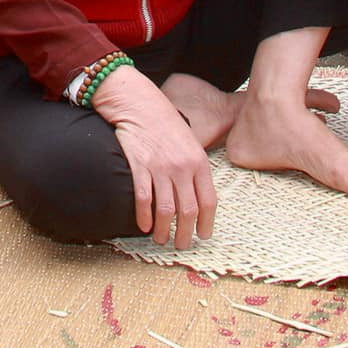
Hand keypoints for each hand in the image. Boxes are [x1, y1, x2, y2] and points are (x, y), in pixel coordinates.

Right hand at [91, 66, 218, 248]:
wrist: (139, 103)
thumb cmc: (165, 123)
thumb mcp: (190, 143)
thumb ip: (195, 168)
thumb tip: (197, 197)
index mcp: (199, 161)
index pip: (208, 201)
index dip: (207, 223)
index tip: (203, 235)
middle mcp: (182, 166)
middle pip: (189, 210)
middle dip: (185, 233)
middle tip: (181, 245)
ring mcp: (161, 166)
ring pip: (167, 209)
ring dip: (165, 230)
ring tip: (162, 239)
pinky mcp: (139, 165)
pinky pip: (143, 198)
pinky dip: (144, 216)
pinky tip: (144, 225)